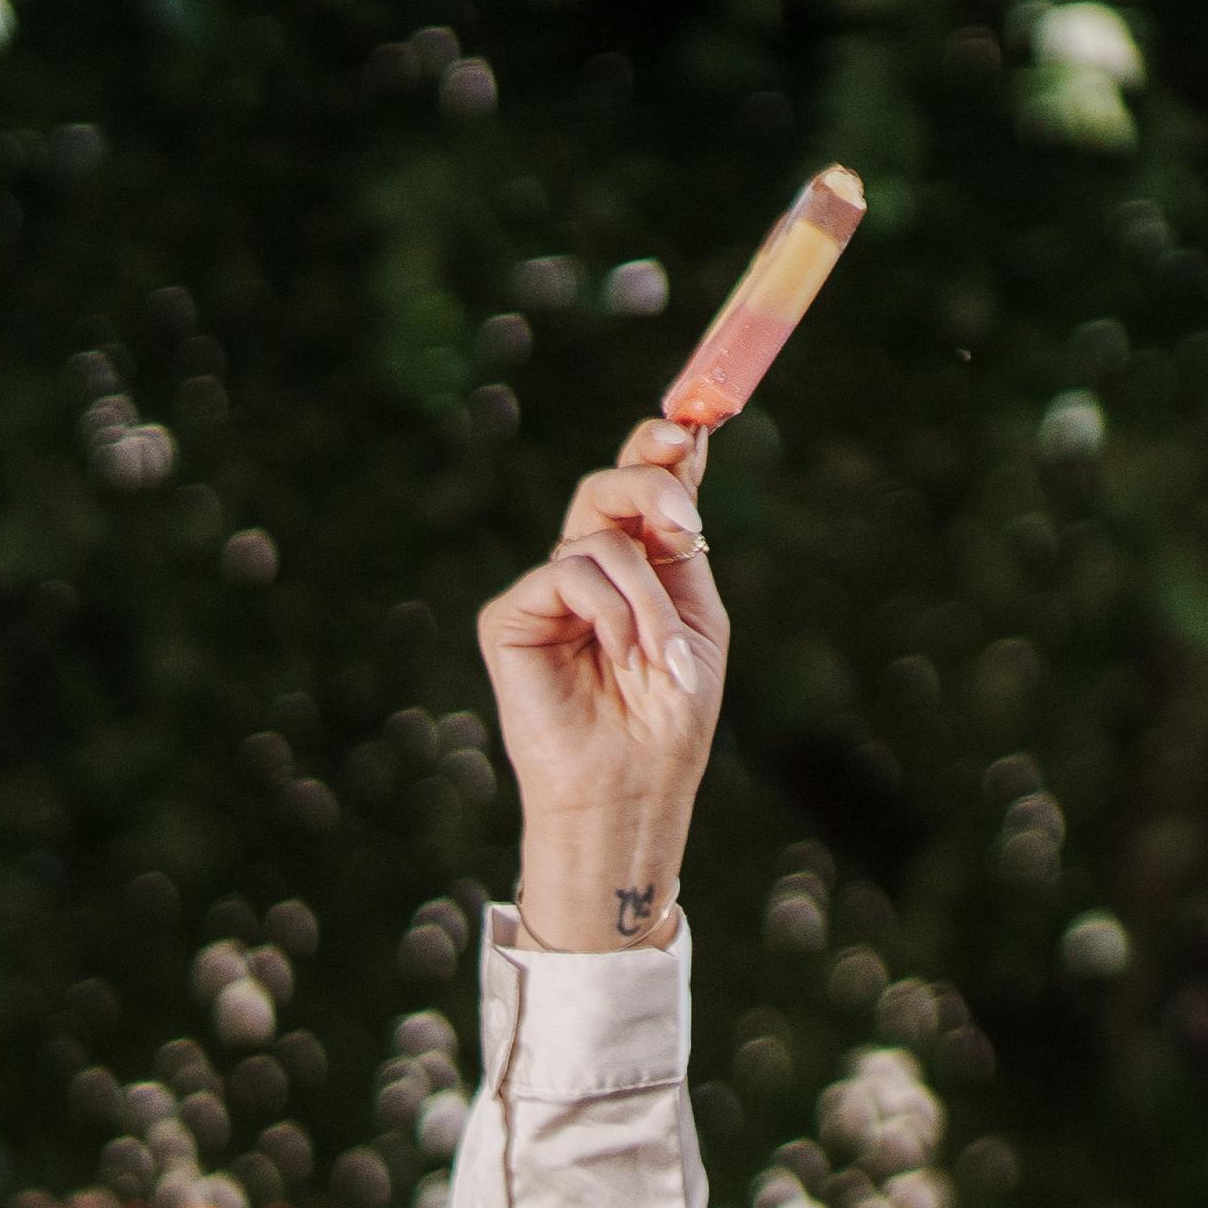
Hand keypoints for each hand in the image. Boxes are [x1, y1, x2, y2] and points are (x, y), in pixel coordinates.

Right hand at [477, 422, 730, 947]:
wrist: (635, 782)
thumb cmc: (673, 713)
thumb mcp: (697, 620)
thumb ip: (681, 545)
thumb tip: (681, 459)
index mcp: (644, 566)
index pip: (646, 490)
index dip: (663, 450)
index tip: (691, 426)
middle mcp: (592, 568)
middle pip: (609, 489)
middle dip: (652, 487)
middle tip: (685, 521)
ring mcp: (548, 590)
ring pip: (596, 537)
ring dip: (647, 597)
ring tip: (661, 657)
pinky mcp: (511, 614)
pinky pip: (565, 575)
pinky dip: (609, 612)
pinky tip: (619, 656)